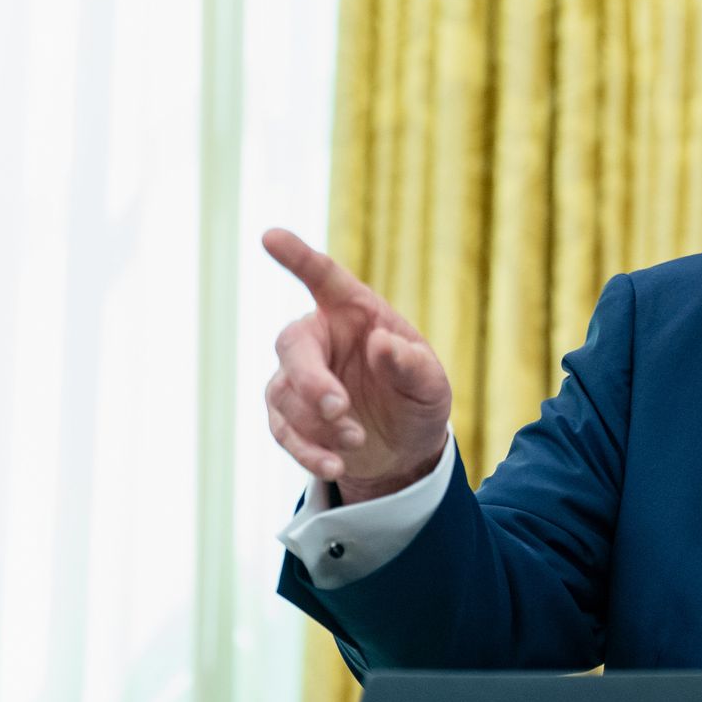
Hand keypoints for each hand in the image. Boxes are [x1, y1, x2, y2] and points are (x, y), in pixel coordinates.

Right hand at [262, 228, 451, 502]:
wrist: (404, 447)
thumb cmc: (418, 399)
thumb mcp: (430, 385)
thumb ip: (412, 364)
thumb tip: (382, 343)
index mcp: (355, 313)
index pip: (323, 278)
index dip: (297, 258)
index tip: (271, 235)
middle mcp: (320, 338)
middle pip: (292, 344)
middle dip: (312, 379)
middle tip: (339, 408)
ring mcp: (297, 376)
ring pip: (285, 394)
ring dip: (319, 423)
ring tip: (358, 440)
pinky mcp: (287, 415)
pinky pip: (283, 430)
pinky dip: (307, 451)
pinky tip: (334, 466)